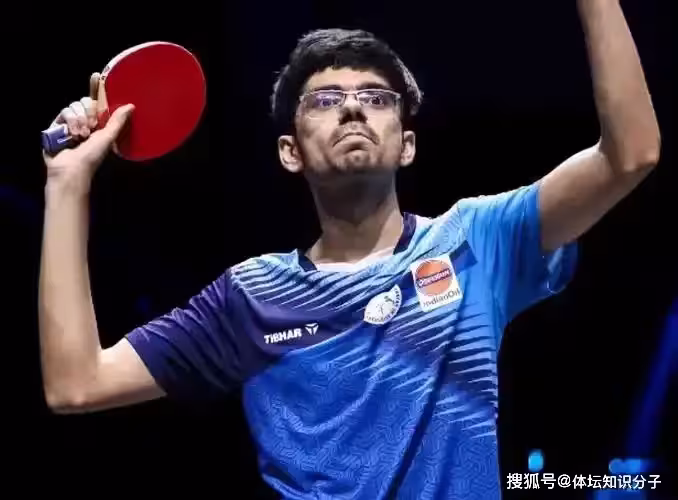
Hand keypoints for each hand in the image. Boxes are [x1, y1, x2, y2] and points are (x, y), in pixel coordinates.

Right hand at [43, 72, 133, 194]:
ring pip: (75, 105)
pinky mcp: (57, 124)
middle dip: (89, 113)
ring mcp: (70, 122)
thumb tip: (132, 106)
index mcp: (98, 124)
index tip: (97, 75)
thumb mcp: (108, 137)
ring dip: (80, 120)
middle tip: (91, 128)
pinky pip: (65, 111)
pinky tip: (71, 134)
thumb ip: (118, 121)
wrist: (71, 169)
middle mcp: (84, 121)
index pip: (97, 102)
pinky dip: (70, 122)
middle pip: (86, 102)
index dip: (96, 89)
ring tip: (81, 135)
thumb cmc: (92, 157)